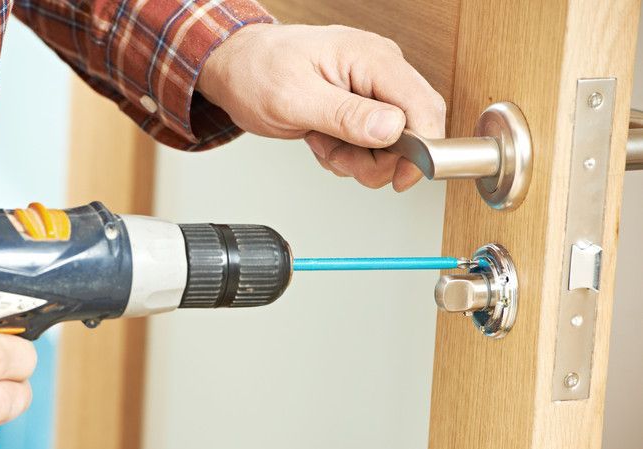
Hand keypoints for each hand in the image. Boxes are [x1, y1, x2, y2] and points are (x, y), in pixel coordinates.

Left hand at [197, 24, 445, 190]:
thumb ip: (345, 115)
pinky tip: (322, 139)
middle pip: (414, 131)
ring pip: (391, 146)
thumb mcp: (294, 98)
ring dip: (356, 159)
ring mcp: (372, 90)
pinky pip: (372, 146)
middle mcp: (380, 71)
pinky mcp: (361, 107)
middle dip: (376, 158)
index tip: (400, 178)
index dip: (421, 149)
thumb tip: (391, 129)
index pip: (424, 106)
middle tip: (337, 154)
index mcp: (372, 58)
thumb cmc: (256, 71)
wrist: (237, 68)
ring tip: (322, 141)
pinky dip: (347, 154)